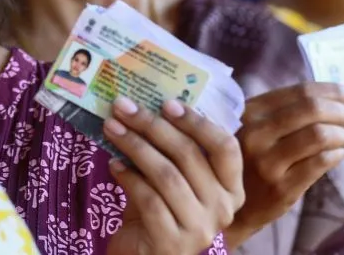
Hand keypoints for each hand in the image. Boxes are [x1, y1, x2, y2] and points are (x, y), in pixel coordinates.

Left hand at [103, 96, 244, 254]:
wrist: (143, 254)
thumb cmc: (159, 211)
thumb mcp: (173, 178)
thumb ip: (171, 151)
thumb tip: (144, 105)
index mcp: (231, 188)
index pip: (225, 147)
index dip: (197, 122)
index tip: (166, 103)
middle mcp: (223, 209)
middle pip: (189, 155)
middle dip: (152, 125)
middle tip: (124, 107)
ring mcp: (201, 229)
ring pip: (167, 175)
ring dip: (135, 146)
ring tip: (112, 129)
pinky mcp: (172, 243)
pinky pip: (149, 200)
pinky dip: (129, 178)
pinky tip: (114, 165)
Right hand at [228, 83, 343, 242]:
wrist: (228, 203)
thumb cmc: (247, 158)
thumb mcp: (251, 127)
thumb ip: (282, 110)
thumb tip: (335, 98)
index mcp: (250, 112)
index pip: (300, 92)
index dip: (331, 91)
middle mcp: (255, 134)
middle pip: (312, 110)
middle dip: (341, 112)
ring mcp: (267, 162)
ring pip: (319, 136)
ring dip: (341, 134)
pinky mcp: (281, 188)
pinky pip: (321, 163)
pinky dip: (337, 154)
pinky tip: (337, 154)